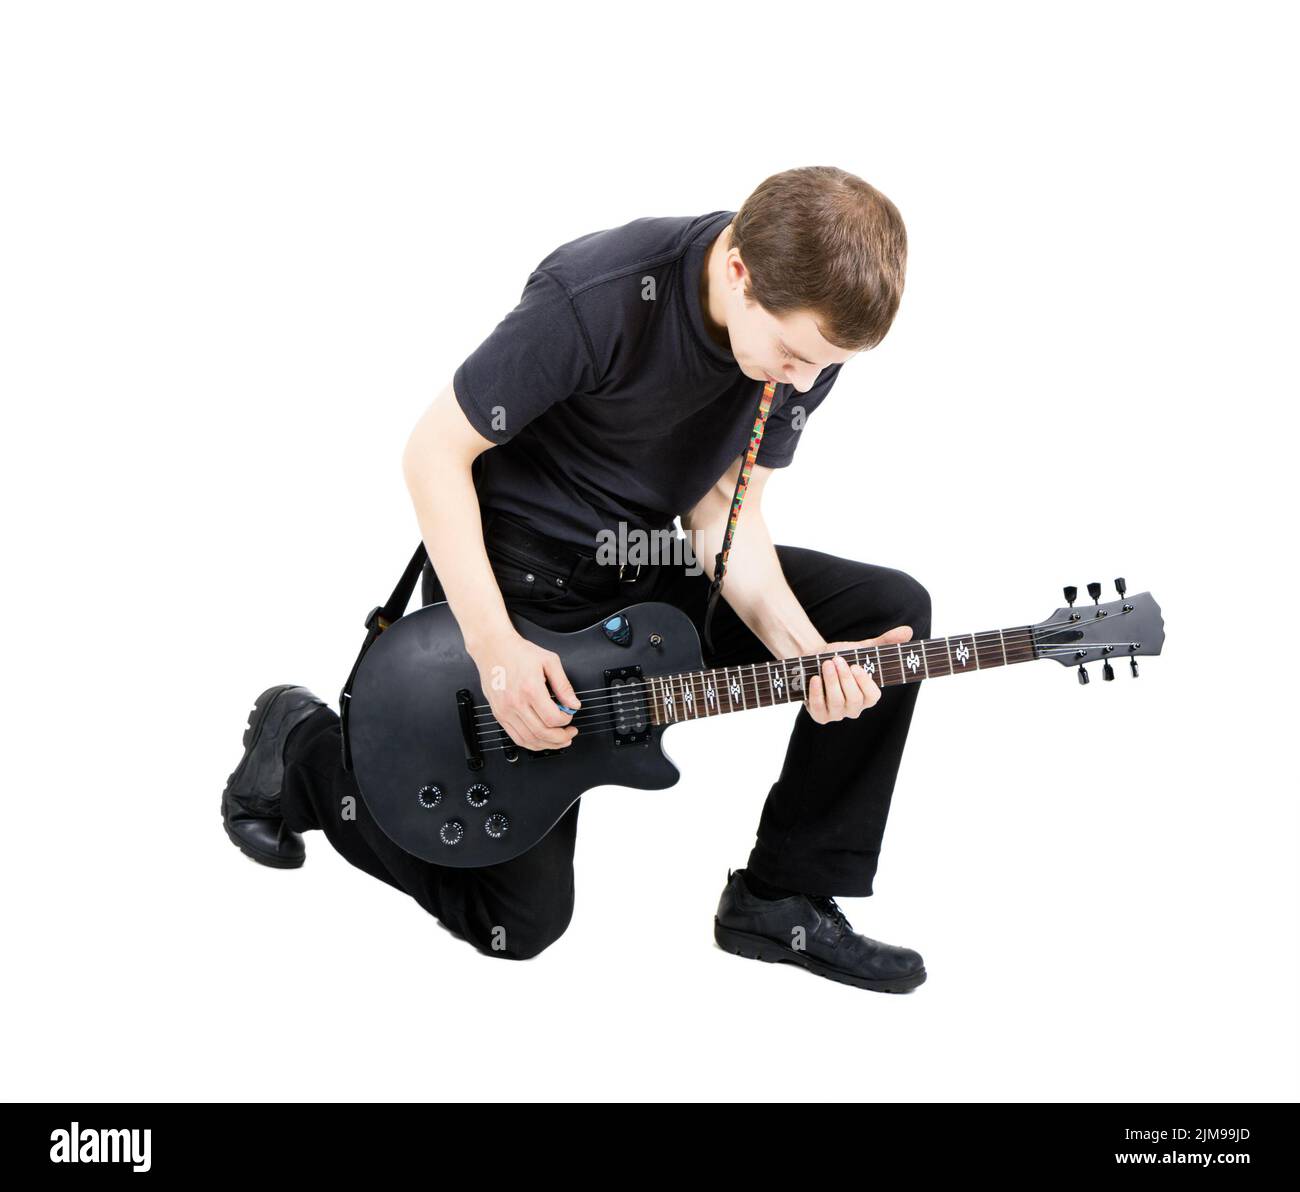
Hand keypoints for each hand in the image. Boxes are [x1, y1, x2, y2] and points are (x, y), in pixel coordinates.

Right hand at [467, 627, 581, 750]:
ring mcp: (505, 711)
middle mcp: (515, 703)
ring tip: (558, 740)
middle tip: (569, 734)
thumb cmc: (518, 652)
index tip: (569, 717)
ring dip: (547, 744)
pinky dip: (530, 743)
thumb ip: (563, 685)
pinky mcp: (499, 714)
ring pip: (528, 740)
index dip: (566, 721)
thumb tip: (573, 704)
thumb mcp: (549, 661)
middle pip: (542, 733)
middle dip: (560, 738)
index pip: (552, 718)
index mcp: (530, 689)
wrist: (493, 648)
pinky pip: (515, 737)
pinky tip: (540, 740)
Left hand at [804, 625, 912, 723]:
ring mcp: (836, 714)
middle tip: (837, 660)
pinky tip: (815, 678)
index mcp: (868, 696)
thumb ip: (885, 642)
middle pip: (854, 699)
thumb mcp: (863, 649)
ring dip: (831, 681)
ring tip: (826, 664)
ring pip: (837, 702)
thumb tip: (908, 631)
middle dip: (845, 678)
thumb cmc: (842, 656)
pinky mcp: (819, 715)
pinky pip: (818, 708)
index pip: (873, 696)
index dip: (864, 683)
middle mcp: (854, 708)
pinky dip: (816, 692)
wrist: (814, 660)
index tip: (856, 666)